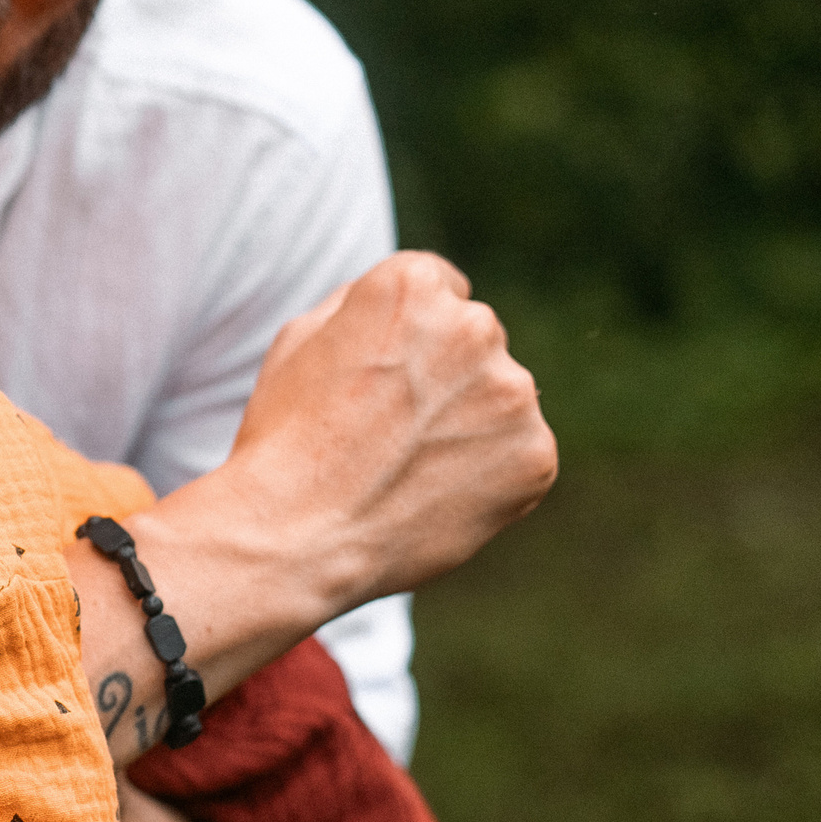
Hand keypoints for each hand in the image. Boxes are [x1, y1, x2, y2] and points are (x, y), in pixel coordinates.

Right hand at [227, 251, 555, 609]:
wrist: (296, 536)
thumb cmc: (286, 437)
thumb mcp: (300, 338)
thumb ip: (365, 303)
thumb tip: (416, 301)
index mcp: (412, 284)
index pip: (438, 288)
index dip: (405, 336)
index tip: (379, 378)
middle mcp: (473, 325)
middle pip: (472, 339)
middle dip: (442, 375)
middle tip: (387, 431)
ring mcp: (512, 393)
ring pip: (499, 397)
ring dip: (467, 423)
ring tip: (405, 469)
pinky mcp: (534, 456)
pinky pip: (517, 455)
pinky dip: (487, 474)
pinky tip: (432, 495)